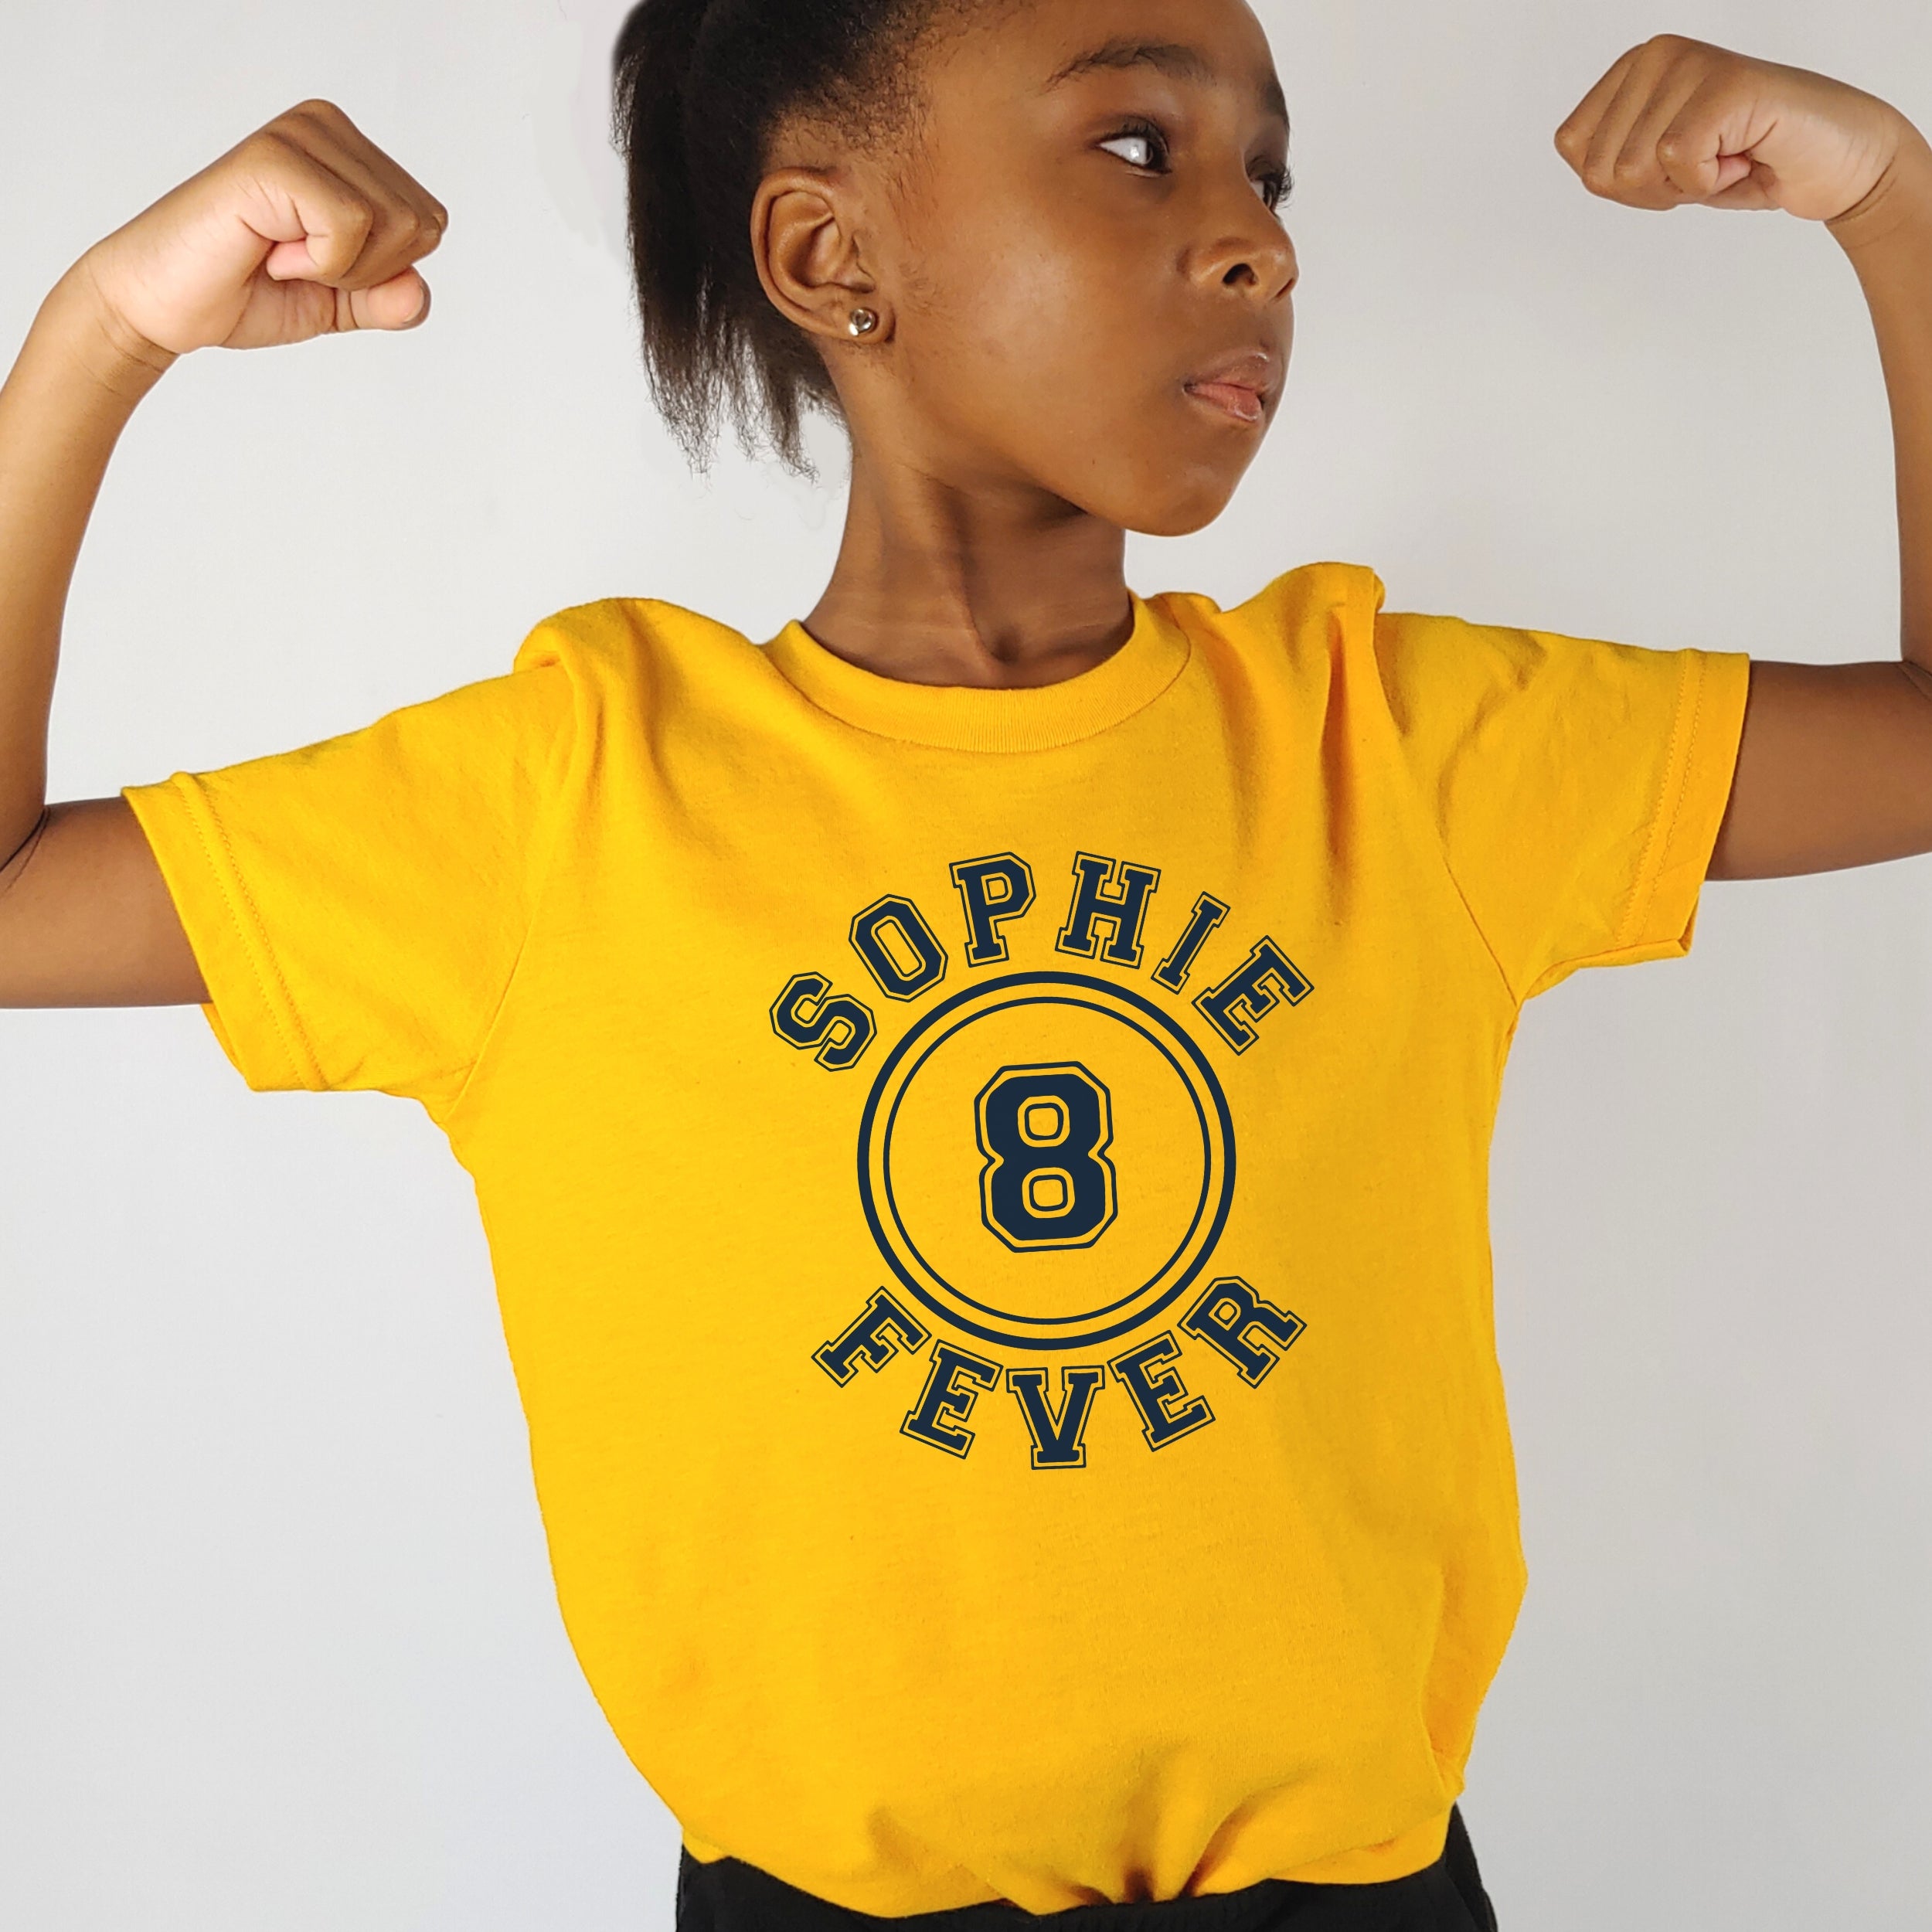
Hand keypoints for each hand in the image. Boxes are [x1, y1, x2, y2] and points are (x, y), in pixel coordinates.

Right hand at [74, 100, 446, 364]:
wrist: (166, 305)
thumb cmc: (245, 291)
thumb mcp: (340, 302)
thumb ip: (389, 297)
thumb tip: (417, 291)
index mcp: (349, 151)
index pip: (431, 223)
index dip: (386, 270)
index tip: (317, 264)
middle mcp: (327, 127)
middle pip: (423, 224)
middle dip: (370, 271)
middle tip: (297, 262)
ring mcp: (300, 134)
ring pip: (395, 224)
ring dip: (342, 268)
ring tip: (280, 253)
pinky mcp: (275, 157)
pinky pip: (352, 224)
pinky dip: (320, 262)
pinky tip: (269, 248)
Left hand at [1555, 36, 1910, 223]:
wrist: (1831, 162)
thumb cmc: (1746, 162)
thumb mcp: (1656, 169)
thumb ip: (1610, 159)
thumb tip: (1584, 161)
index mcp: (1633, 69)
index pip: (1573, 147)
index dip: (1619, 183)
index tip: (1671, 167)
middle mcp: (1656, 54)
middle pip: (1599, 168)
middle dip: (1649, 191)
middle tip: (1703, 166)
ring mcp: (1689, 63)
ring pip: (1633, 169)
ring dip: (1682, 186)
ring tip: (1726, 157)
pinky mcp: (1723, 84)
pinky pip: (1677, 163)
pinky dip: (1710, 182)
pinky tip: (1743, 156)